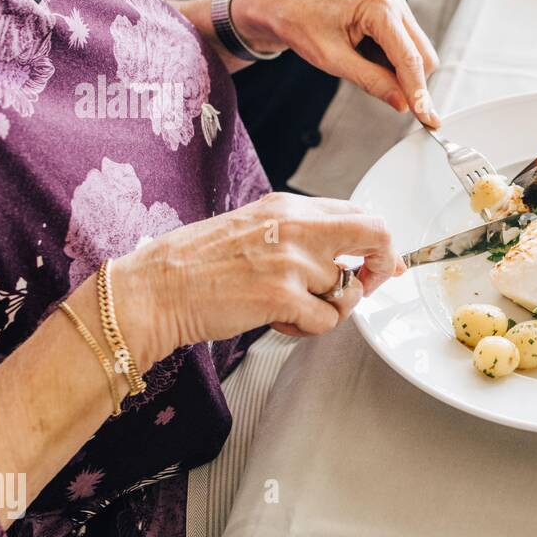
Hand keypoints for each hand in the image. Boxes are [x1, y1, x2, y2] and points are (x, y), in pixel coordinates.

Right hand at [111, 193, 405, 367]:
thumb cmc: (200, 263)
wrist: (157, 289)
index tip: (379, 265)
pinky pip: (326, 321)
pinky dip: (306, 329)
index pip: (360, 214)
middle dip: (378, 269)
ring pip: (349, 293)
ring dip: (327, 311)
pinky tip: (277, 320)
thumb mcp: (256, 228)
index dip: (379, 244)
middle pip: (375, 236)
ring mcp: (292, 262)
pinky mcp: (282, 297)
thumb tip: (352, 252)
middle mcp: (297, 227)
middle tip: (362, 288)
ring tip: (291, 309)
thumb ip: (303, 235)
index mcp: (290, 207)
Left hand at [233, 0, 440, 127]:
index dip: (419, 92)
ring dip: (402, 75)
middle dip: (412, 84)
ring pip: (419, 56)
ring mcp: (397, 10)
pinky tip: (368, 62)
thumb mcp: (333, 60)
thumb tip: (402, 103)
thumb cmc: (303, 25)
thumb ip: (371, 81)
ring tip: (364, 68)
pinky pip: (407, 52)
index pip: (410, 59)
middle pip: (424, 58)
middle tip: (389, 100)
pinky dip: (394, 67)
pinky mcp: (394, 19)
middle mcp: (394, 5)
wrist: (288, 7)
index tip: (427, 119)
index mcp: (379, 8)